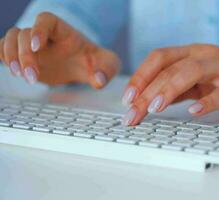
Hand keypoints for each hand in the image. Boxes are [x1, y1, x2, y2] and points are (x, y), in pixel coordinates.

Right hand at [0, 12, 119, 87]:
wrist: (86, 67)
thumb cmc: (95, 61)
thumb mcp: (108, 64)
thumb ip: (107, 70)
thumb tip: (99, 79)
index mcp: (65, 32)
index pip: (46, 20)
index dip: (38, 29)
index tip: (38, 47)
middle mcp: (45, 35)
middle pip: (25, 33)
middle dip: (25, 55)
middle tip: (32, 76)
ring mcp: (33, 45)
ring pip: (10, 39)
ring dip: (10, 56)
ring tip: (20, 75)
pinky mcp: (25, 57)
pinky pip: (4, 49)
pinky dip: (2, 57)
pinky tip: (11, 70)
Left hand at [121, 44, 218, 124]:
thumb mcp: (198, 80)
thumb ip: (177, 89)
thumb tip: (149, 102)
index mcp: (190, 53)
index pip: (159, 59)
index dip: (140, 76)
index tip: (126, 98)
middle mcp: (203, 55)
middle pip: (170, 68)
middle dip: (147, 92)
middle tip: (132, 115)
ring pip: (192, 72)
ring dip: (169, 90)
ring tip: (153, 108)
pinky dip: (209, 101)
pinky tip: (195, 112)